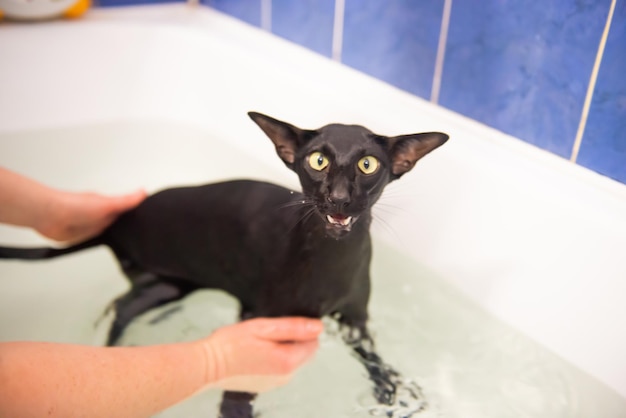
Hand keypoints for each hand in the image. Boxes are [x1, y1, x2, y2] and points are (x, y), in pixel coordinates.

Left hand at [36, 189, 146, 242]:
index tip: (149, 213)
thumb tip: (144, 192)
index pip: (127, 208)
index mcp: (108, 205)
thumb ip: (126, 201)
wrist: (50, 216)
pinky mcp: (82, 236)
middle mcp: (100, 214)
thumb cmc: (75, 205)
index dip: (138, 212)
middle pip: (119, 221)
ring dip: (114, 234)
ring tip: (128, 241)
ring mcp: (91, 225)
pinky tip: (105, 245)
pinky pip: (94, 240)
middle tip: (141, 230)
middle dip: (128, 225)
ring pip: (107, 231)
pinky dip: (100, 242)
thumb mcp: (107, 204)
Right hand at [200, 317, 322, 392]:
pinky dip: (272, 358)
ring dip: (282, 348)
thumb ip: (293, 327)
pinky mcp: (265, 385)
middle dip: (293, 340)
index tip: (286, 325)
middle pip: (304, 353)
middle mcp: (285, 377)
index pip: (314, 343)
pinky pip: (278, 369)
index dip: (303, 330)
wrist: (207, 365)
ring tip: (259, 342)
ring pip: (291, 360)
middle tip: (269, 332)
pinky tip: (255, 352)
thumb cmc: (230, 345)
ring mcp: (275, 383)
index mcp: (288, 362)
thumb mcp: (264, 327)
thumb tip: (317, 327)